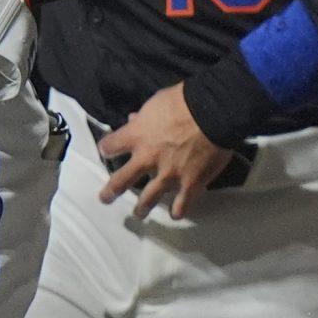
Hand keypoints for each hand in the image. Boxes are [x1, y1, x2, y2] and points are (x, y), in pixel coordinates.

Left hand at [97, 83, 235, 219]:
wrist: (213, 112)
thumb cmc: (182, 102)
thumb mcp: (155, 103)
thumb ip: (143, 117)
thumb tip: (134, 119)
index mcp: (135, 136)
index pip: (110, 146)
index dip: (107, 148)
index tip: (107, 151)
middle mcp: (147, 158)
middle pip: (122, 180)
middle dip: (111, 191)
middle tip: (105, 199)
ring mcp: (169, 174)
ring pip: (149, 198)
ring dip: (142, 208)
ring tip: (138, 214)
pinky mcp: (191, 183)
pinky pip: (183, 202)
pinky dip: (179, 210)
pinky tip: (176, 215)